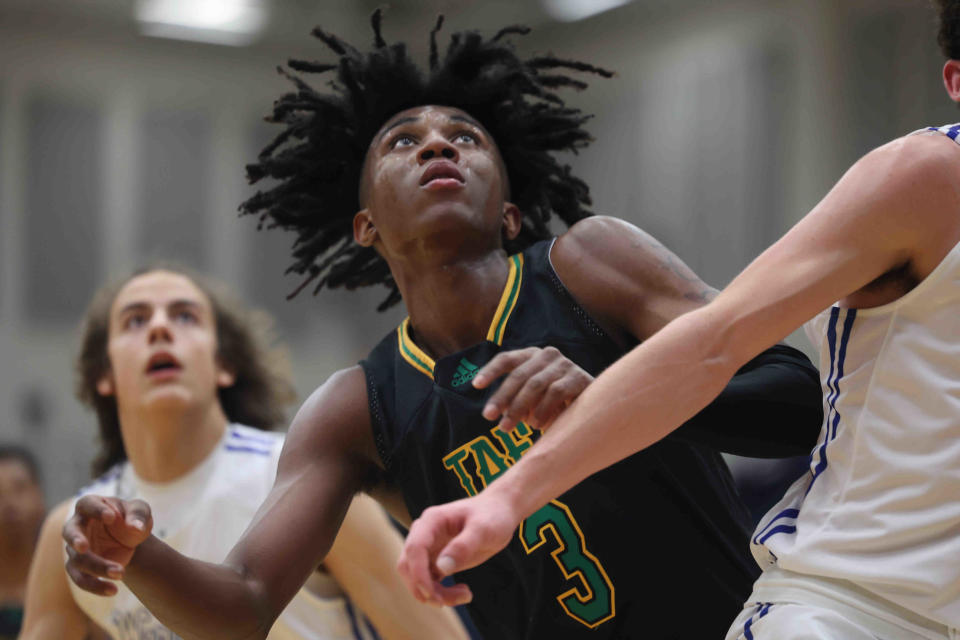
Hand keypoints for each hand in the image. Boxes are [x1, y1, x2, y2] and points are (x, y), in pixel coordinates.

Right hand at [62, 495, 152, 595]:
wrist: (130, 539)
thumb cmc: (131, 518)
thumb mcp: (140, 511)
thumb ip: (138, 516)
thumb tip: (136, 528)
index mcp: (90, 505)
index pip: (87, 504)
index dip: (96, 510)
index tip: (112, 517)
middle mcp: (77, 526)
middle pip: (70, 532)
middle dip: (75, 540)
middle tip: (84, 548)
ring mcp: (75, 548)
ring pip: (78, 560)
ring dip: (97, 568)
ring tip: (120, 573)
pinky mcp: (79, 567)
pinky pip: (81, 579)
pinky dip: (96, 586)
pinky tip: (113, 590)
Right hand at [397, 492, 520, 606]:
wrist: (499, 512)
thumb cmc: (492, 516)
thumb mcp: (484, 529)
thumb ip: (463, 546)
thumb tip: (442, 568)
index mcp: (432, 520)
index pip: (414, 549)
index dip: (418, 573)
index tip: (432, 593)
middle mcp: (425, 533)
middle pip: (408, 566)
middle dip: (423, 588)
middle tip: (447, 602)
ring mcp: (429, 547)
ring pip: (417, 578)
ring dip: (434, 594)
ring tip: (465, 595)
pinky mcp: (436, 560)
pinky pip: (429, 581)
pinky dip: (441, 592)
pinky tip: (464, 592)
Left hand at [473, 346, 592, 430]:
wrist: (593, 406)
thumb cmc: (553, 402)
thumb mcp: (530, 398)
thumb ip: (513, 399)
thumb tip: (492, 411)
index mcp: (532, 355)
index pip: (507, 359)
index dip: (491, 370)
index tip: (476, 385)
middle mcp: (548, 355)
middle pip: (519, 375)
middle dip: (501, 397)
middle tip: (489, 417)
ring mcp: (565, 364)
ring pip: (535, 385)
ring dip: (519, 408)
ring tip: (507, 427)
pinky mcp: (579, 377)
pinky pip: (555, 392)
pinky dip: (542, 410)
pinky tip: (536, 425)